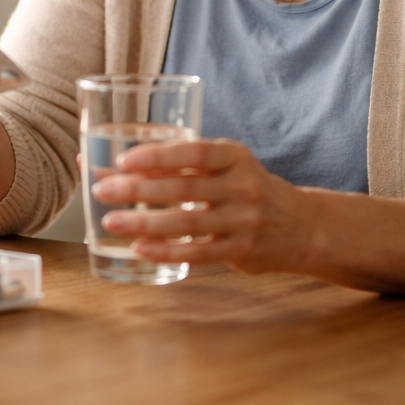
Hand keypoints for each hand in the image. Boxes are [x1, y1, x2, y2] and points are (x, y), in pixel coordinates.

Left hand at [91, 138, 311, 273]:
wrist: (303, 226)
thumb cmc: (247, 189)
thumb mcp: (225, 167)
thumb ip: (180, 165)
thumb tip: (116, 165)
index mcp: (234, 156)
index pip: (194, 152)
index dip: (158, 156)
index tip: (124, 160)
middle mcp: (242, 186)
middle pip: (183, 188)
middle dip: (137, 190)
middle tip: (101, 190)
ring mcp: (243, 220)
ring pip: (186, 222)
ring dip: (144, 223)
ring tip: (110, 222)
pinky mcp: (241, 251)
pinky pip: (198, 252)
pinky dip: (166, 251)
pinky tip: (139, 249)